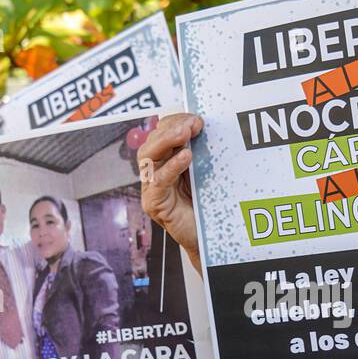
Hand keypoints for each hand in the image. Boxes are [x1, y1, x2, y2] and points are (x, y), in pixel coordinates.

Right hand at [138, 112, 202, 272]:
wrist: (209, 238)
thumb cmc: (207, 205)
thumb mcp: (205, 172)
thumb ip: (200, 152)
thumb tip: (204, 127)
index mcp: (165, 160)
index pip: (161, 133)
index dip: (176, 122)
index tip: (197, 119)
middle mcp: (154, 172)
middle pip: (152, 141)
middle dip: (171, 128)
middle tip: (192, 124)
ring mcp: (151, 188)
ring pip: (148, 156)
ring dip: (166, 141)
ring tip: (185, 134)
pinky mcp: (153, 204)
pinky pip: (158, 181)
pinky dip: (171, 167)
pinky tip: (185, 157)